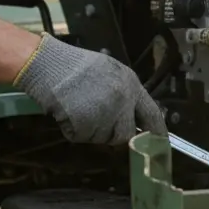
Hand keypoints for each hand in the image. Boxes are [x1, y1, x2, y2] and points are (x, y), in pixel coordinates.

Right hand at [13, 34, 167, 144]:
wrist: (49, 64)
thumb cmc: (77, 66)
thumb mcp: (111, 72)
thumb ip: (125, 94)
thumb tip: (133, 117)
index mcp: (131, 86)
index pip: (152, 115)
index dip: (156, 132)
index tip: (159, 144)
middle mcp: (123, 102)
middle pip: (125, 133)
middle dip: (113, 132)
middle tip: (97, 119)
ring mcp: (104, 115)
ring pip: (103, 138)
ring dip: (92, 130)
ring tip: (79, 108)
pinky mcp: (85, 126)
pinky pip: (83, 137)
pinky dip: (75, 130)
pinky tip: (69, 112)